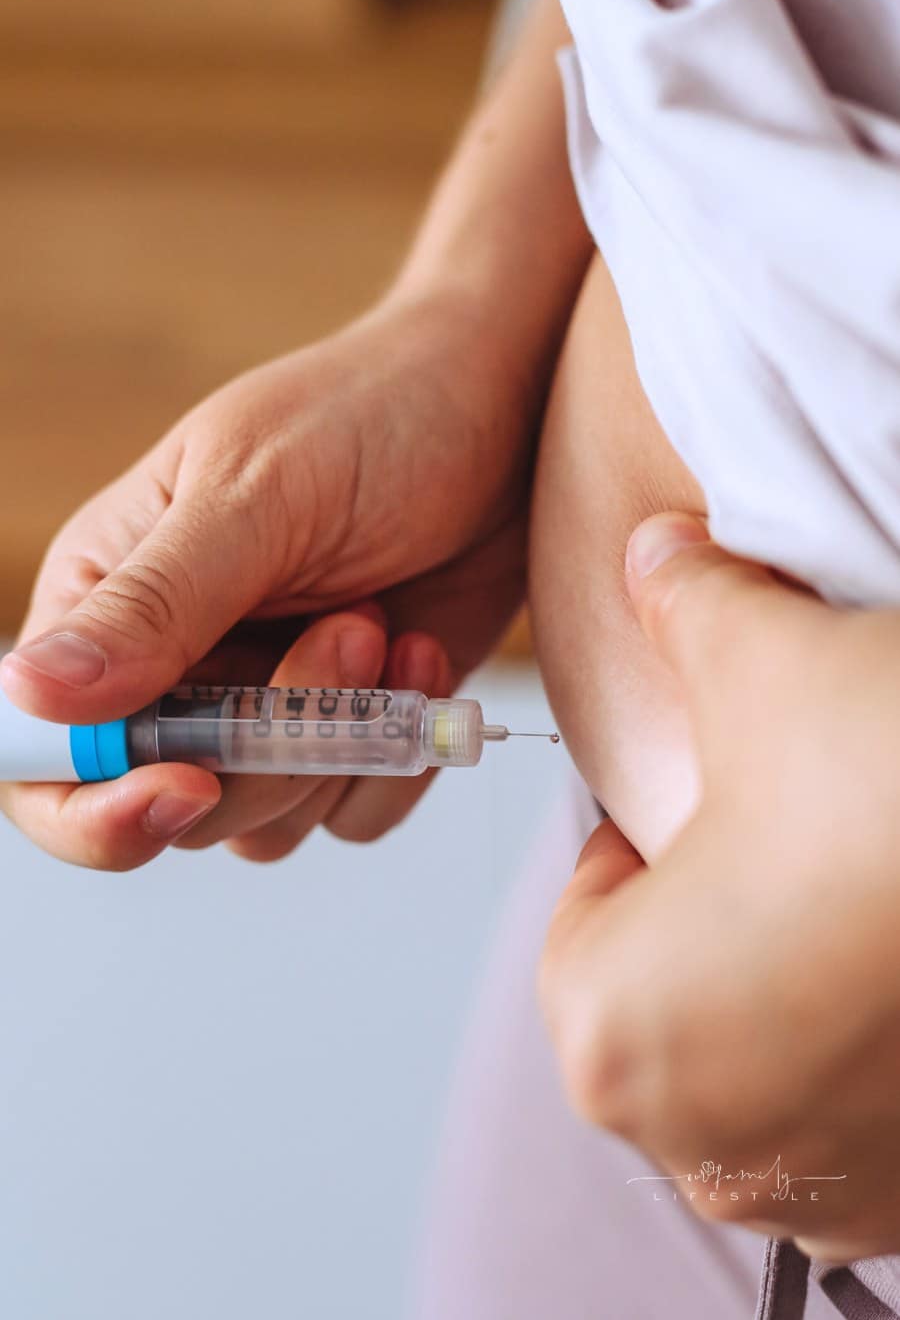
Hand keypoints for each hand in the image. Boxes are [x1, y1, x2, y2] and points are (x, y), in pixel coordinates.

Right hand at [0, 288, 531, 868]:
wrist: (508, 416)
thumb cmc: (372, 415)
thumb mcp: (257, 494)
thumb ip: (153, 603)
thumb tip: (28, 691)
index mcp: (109, 598)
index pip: (44, 757)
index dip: (92, 808)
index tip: (187, 784)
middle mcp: (175, 668)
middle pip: (172, 808)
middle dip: (270, 746)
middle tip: (350, 631)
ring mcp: (265, 705)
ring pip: (266, 824)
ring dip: (339, 744)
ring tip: (385, 625)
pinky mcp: (348, 727)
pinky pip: (352, 814)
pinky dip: (396, 758)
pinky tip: (425, 653)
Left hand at [540, 513, 899, 1261]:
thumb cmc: (888, 788)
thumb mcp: (757, 658)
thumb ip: (678, 603)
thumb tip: (650, 552)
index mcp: (605, 1034)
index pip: (588, 917)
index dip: (644, 842)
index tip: (711, 798)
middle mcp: (697, 1150)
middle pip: (676, 997)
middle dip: (719, 918)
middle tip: (794, 839)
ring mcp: (822, 1198)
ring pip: (767, 1067)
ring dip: (800, 994)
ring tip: (863, 895)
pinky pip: (861, 1126)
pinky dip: (877, 1059)